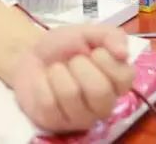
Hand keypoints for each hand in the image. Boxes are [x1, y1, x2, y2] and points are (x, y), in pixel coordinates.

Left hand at [10, 25, 134, 131]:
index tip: (94, 51)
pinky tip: (44, 82)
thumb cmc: (65, 45)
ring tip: (56, 70)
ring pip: (70, 95)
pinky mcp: (56, 123)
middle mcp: (104, 105)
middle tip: (73, 60)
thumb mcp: (89, 32)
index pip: (124, 77)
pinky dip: (42, 83)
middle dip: (79, 65)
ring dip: (58, 73)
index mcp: (117, 83)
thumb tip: (123, 52)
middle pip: (99, 91)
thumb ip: (111, 36)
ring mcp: (80, 118)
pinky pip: (48, 102)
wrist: (31, 53)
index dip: (105, 59)